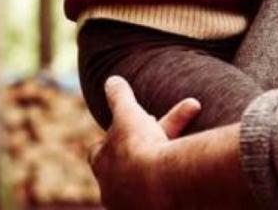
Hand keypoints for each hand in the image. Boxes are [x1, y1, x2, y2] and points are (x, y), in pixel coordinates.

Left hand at [89, 76, 199, 209]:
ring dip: (154, 166)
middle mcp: (110, 190)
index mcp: (101, 163)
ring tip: (172, 153)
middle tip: (159, 135)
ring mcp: (129, 206)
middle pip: (124, 166)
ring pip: (140, 182)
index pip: (100, 151)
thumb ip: (119, 96)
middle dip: (140, 149)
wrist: (162, 184)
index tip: (131, 130)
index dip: (115, 139)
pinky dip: (165, 187)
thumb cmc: (140, 146)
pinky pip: (156, 199)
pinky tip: (177, 175)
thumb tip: (111, 80)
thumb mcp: (129, 112)